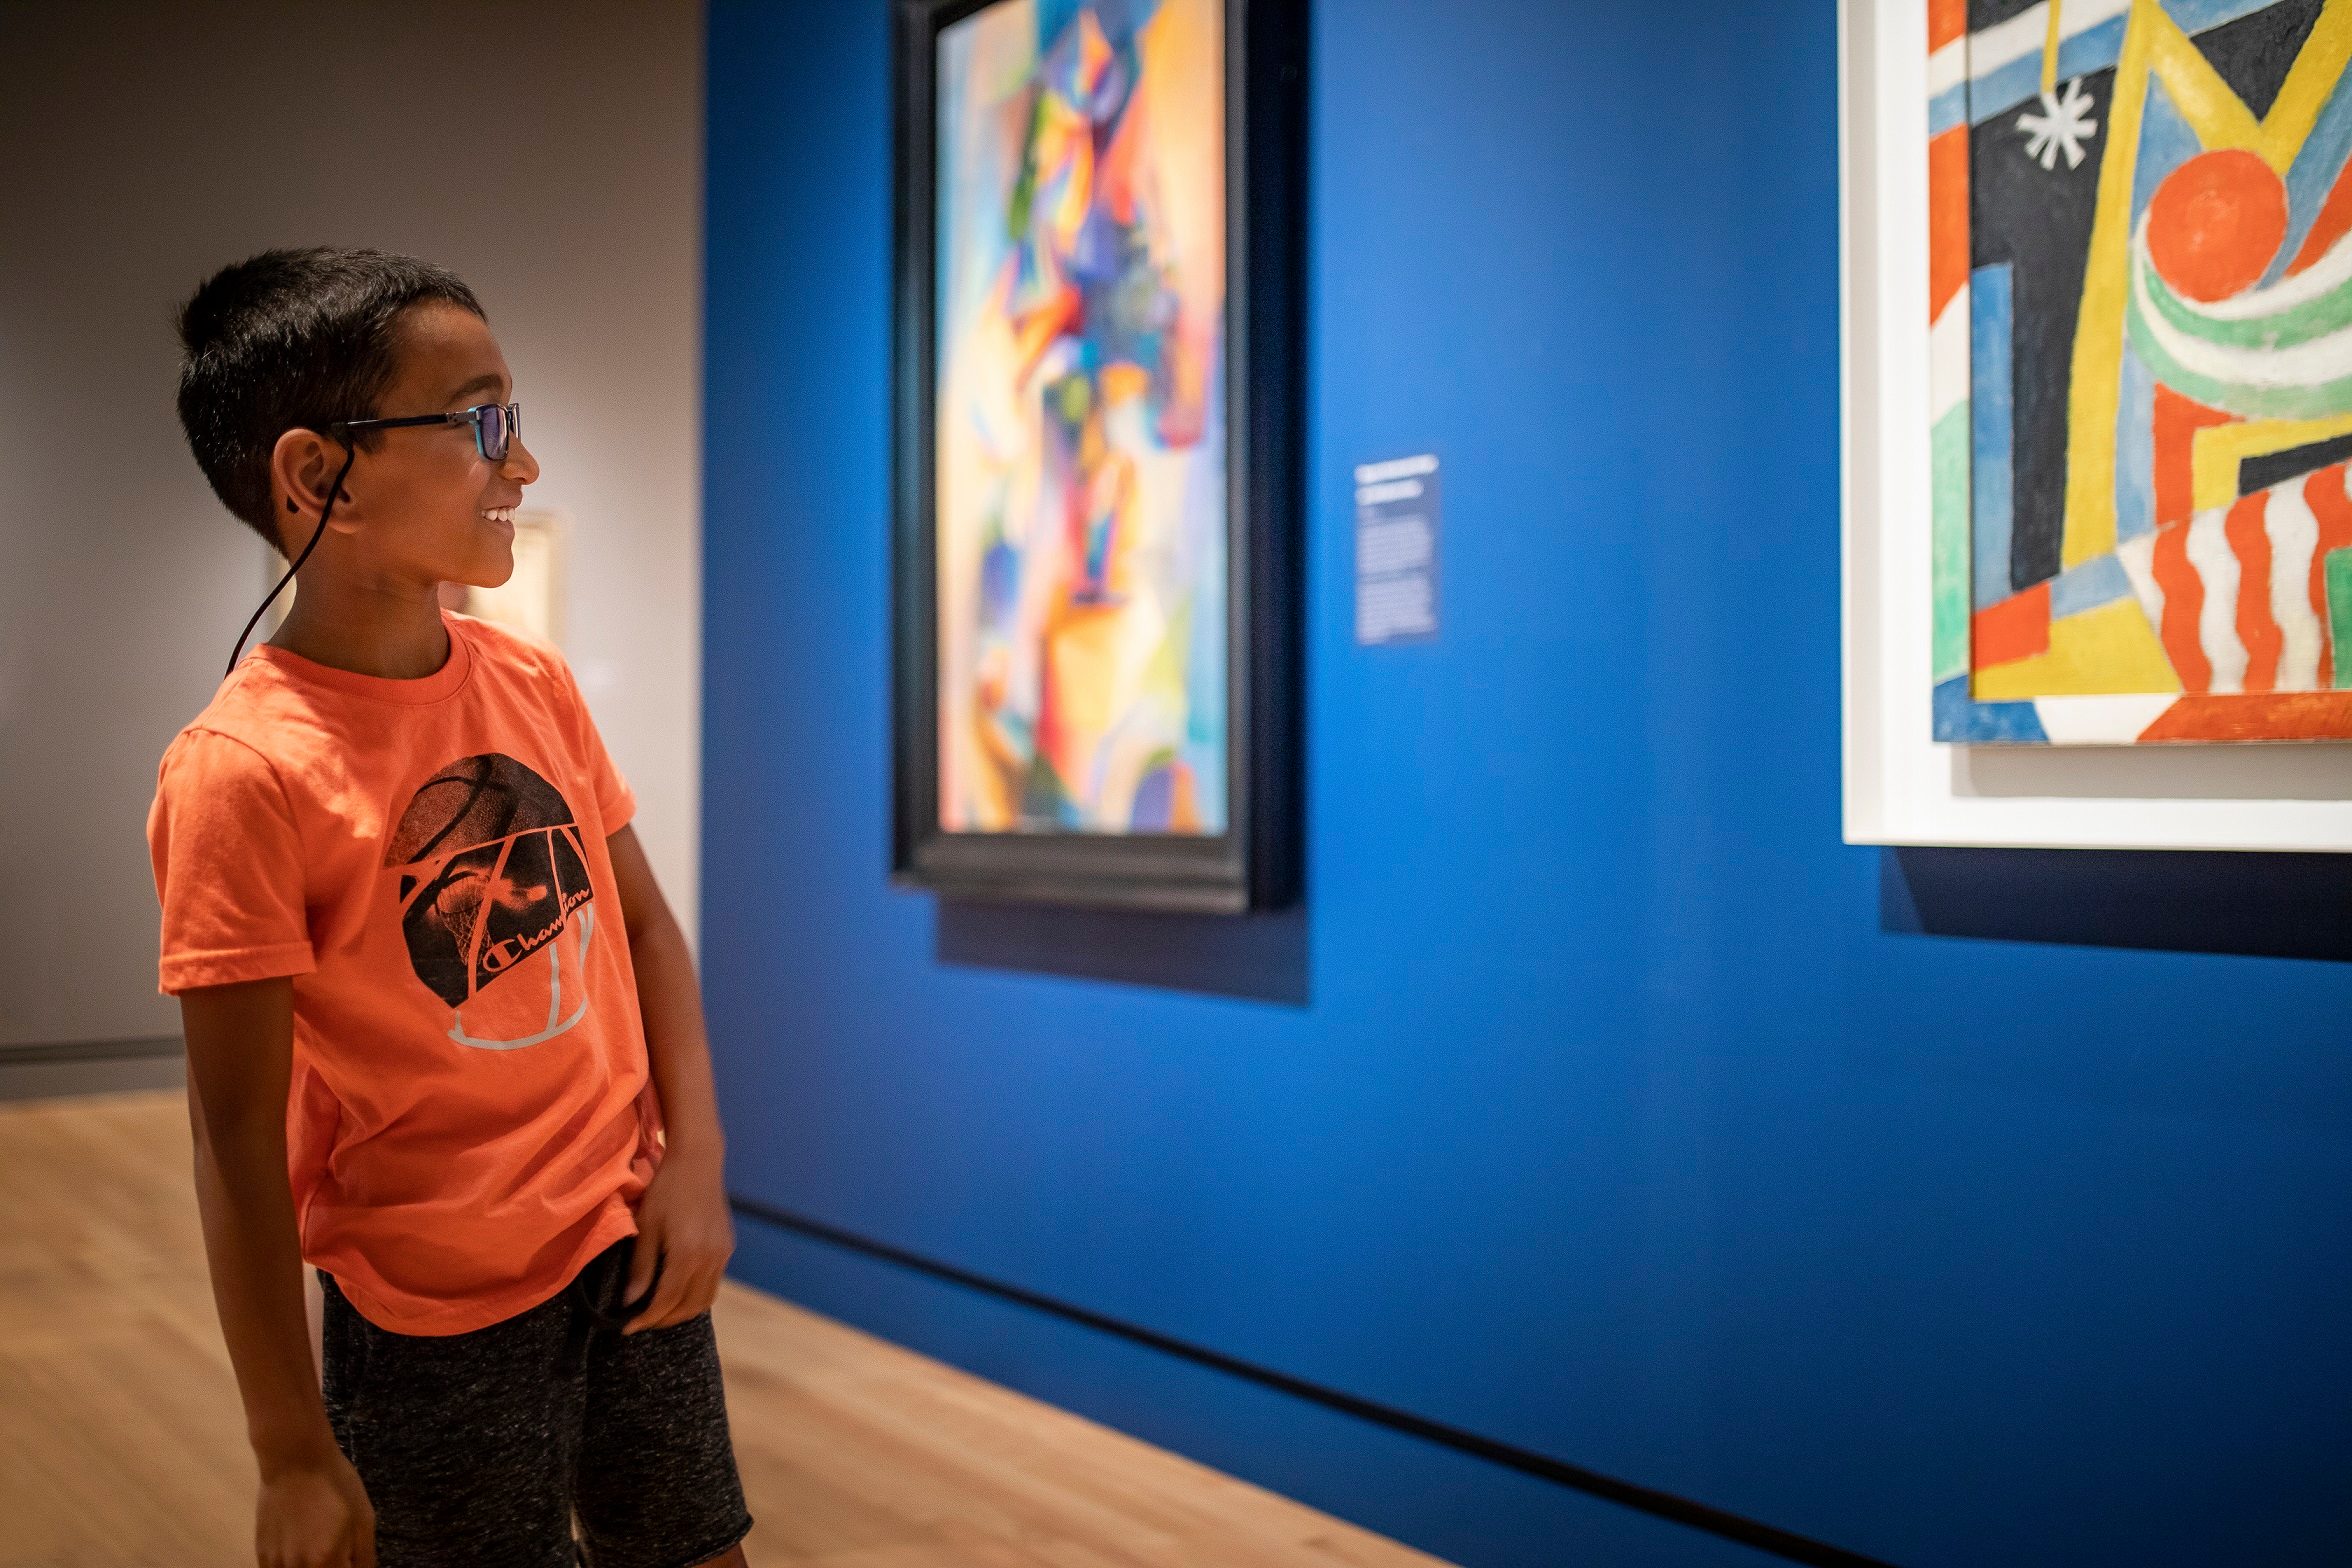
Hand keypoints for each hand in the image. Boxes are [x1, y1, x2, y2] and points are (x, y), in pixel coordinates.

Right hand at [255, 1444, 374, 1566]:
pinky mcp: (261, 1555)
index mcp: (326, 1561)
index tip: (351, 1559)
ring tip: (318, 1547)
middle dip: (333, 1567)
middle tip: (338, 1551)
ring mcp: (276, 1564)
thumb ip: (365, 1556)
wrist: (295, 1461)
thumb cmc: (336, 1485)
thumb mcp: (364, 1517)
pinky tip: (301, 1553)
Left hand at [621, 1145, 733, 1333]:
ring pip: (705, 1299)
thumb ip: (641, 1266)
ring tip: (659, 1311)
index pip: (667, 1301)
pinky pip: (713, 1283)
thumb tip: (631, 1301)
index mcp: (688, 1254)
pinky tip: (677, 1289)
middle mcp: (711, 1259)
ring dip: (682, 1311)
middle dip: (664, 1320)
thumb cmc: (666, 1189)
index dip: (646, 1319)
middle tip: (641, 1321)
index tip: (626, 1327)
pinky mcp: (727, 1247)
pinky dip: (694, 1295)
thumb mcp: (646, 1226)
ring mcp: (722, 1254)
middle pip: (689, 1306)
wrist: (698, 1161)